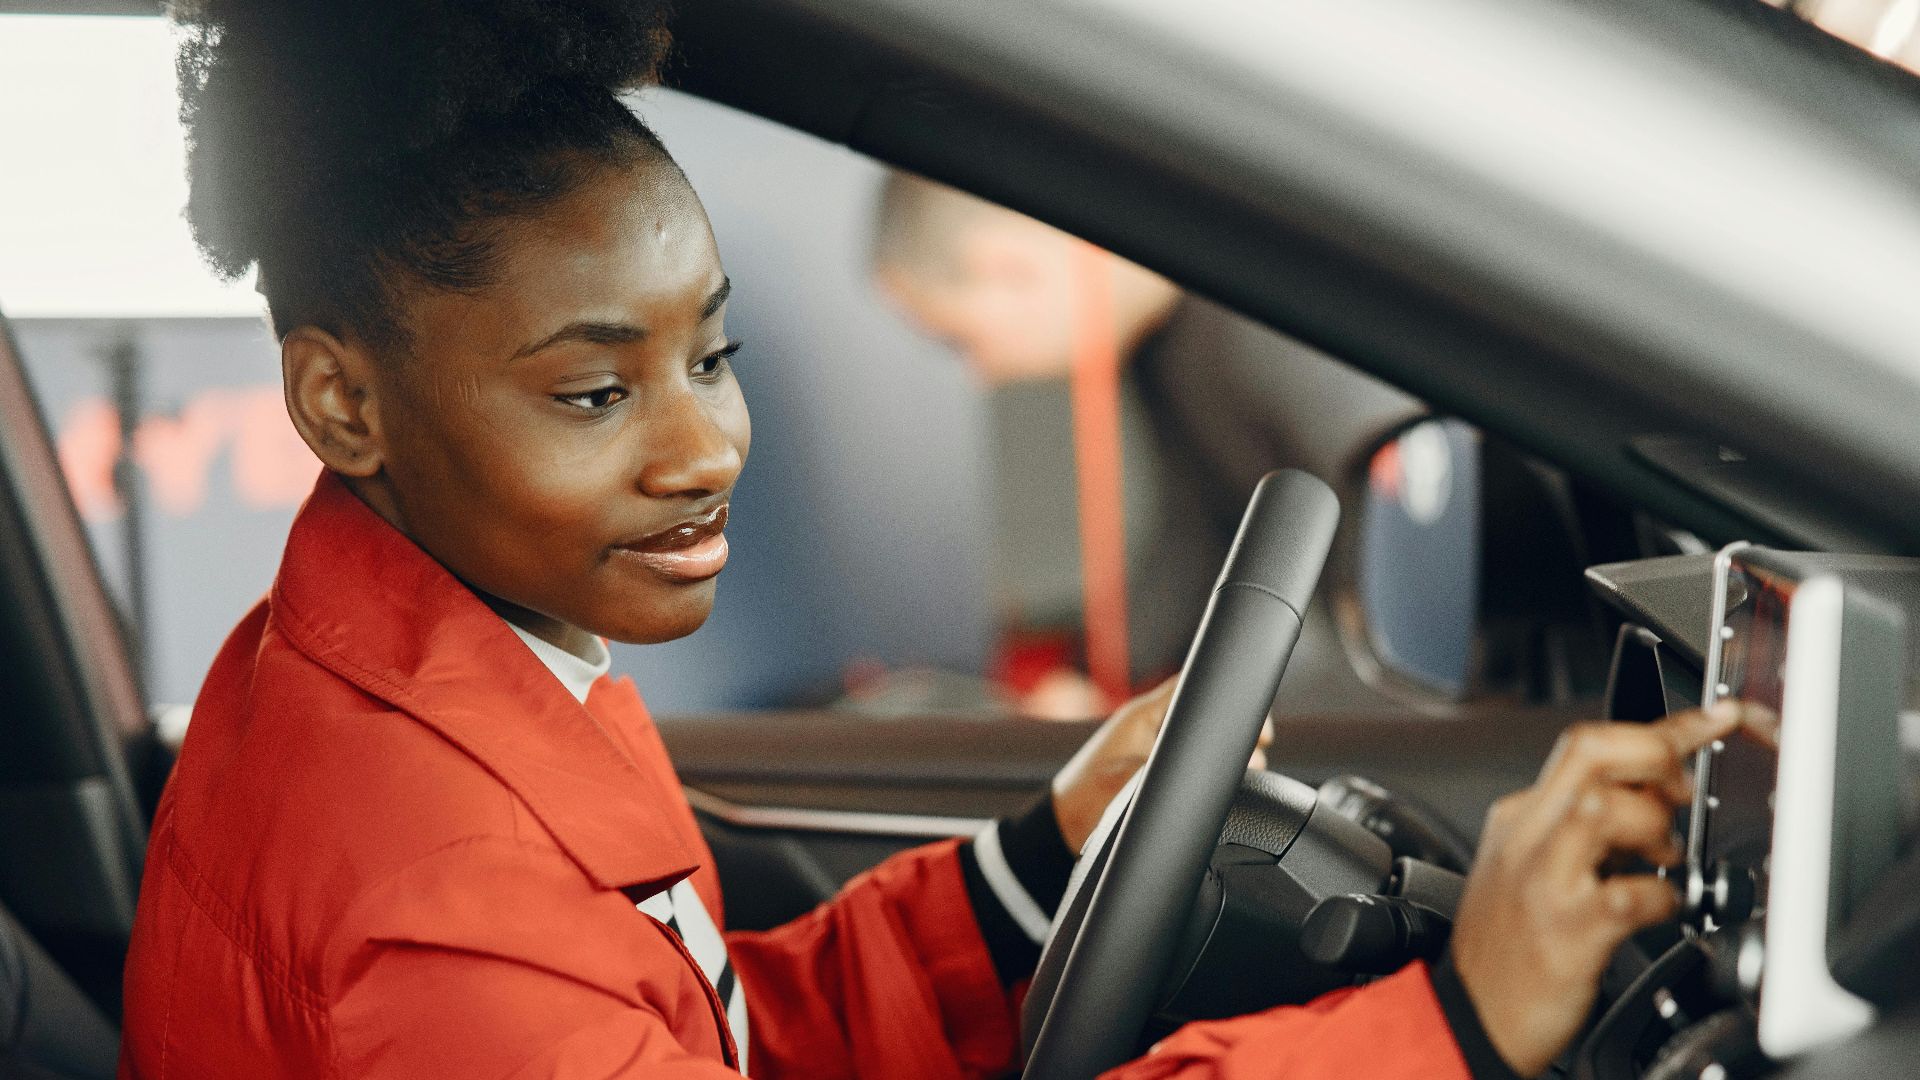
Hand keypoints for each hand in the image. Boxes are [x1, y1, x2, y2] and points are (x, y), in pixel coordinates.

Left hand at [1049, 677, 1273, 854]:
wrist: (1063, 827)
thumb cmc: (1084, 802)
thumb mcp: (1125, 786)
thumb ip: (1159, 773)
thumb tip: (1196, 769)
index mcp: (1143, 716)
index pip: (1194, 686)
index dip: (1228, 697)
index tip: (1256, 724)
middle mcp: (1152, 724)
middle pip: (1207, 712)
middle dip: (1237, 730)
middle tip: (1257, 753)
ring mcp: (1155, 744)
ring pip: (1205, 736)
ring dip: (1228, 752)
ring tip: (1248, 771)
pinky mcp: (1156, 765)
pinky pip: (1194, 756)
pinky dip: (1213, 767)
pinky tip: (1227, 785)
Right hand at [1449, 703, 1747, 1076]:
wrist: (1467, 1014)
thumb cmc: (1504, 948)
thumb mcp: (1527, 866)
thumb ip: (1578, 826)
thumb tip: (1653, 797)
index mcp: (1521, 816)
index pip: (1589, 743)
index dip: (1665, 726)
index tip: (1718, 718)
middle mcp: (1528, 836)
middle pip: (1593, 752)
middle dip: (1658, 753)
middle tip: (1684, 788)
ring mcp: (1546, 879)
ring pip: (1607, 807)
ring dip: (1655, 826)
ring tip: (1662, 860)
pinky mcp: (1569, 929)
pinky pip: (1634, 894)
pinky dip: (1664, 898)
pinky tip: (1659, 910)